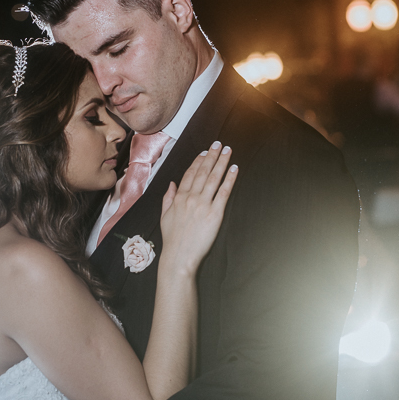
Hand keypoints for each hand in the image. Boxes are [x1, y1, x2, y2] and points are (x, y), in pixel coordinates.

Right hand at [160, 141, 237, 275]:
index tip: (204, 152)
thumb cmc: (173, 239)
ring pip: (214, 178)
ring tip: (228, 151)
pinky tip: (234, 169)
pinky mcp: (215, 213)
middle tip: (219, 144)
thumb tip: (172, 184)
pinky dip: (230, 179)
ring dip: (222, 162)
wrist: (179, 256)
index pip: (190, 174)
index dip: (198, 161)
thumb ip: (168, 198)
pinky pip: (224, 192)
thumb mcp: (164, 216)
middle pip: (203, 172)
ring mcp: (203, 204)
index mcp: (179, 197)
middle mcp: (191, 198)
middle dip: (212, 156)